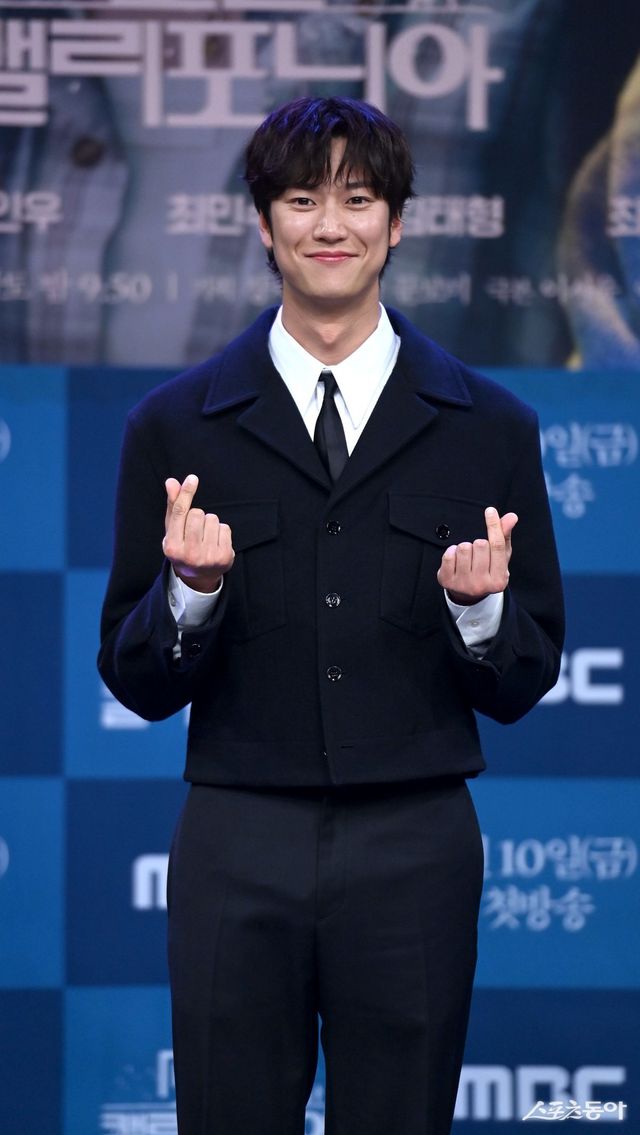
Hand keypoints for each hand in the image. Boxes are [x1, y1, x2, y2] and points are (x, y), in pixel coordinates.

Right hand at [162, 474, 234, 592]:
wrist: (198, 577)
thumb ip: (173, 506)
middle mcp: (190, 554)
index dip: (186, 494)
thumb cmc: (183, 547)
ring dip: (209, 523)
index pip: (180, 514)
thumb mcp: (173, 531)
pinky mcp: (224, 558)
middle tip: (195, 530)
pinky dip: (221, 531)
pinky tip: (215, 542)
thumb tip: (171, 481)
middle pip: (197, 513)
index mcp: (172, 547)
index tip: (192, 478)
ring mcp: (208, 557)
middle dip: (197, 516)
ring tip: (205, 537)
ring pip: (212, 519)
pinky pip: (225, 527)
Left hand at [436, 506, 517, 605]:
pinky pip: (448, 555)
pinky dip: (451, 552)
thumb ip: (505, 536)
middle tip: (477, 554)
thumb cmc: (487, 571)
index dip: (494, 525)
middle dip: (478, 544)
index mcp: (500, 579)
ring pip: (464, 548)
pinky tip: (455, 560)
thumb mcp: (500, 557)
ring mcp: (463, 584)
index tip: (490, 510)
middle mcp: (482, 584)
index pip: (497, 546)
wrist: (467, 594)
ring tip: (467, 558)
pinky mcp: (447, 582)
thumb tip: (511, 517)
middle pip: (480, 545)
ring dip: (464, 548)